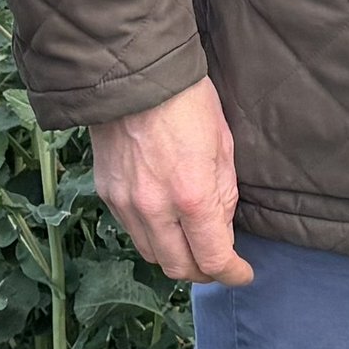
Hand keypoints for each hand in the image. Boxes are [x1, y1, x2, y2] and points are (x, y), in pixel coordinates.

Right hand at [93, 78, 247, 286]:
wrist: (135, 75)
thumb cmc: (188, 102)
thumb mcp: (223, 147)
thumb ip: (224, 196)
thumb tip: (221, 231)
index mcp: (192, 196)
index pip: (212, 259)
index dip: (232, 273)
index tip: (242, 273)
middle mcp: (154, 208)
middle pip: (178, 268)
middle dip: (203, 271)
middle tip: (218, 261)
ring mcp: (126, 203)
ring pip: (151, 254)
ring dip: (175, 256)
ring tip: (192, 241)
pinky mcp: (107, 193)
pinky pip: (131, 230)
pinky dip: (151, 234)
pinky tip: (165, 218)